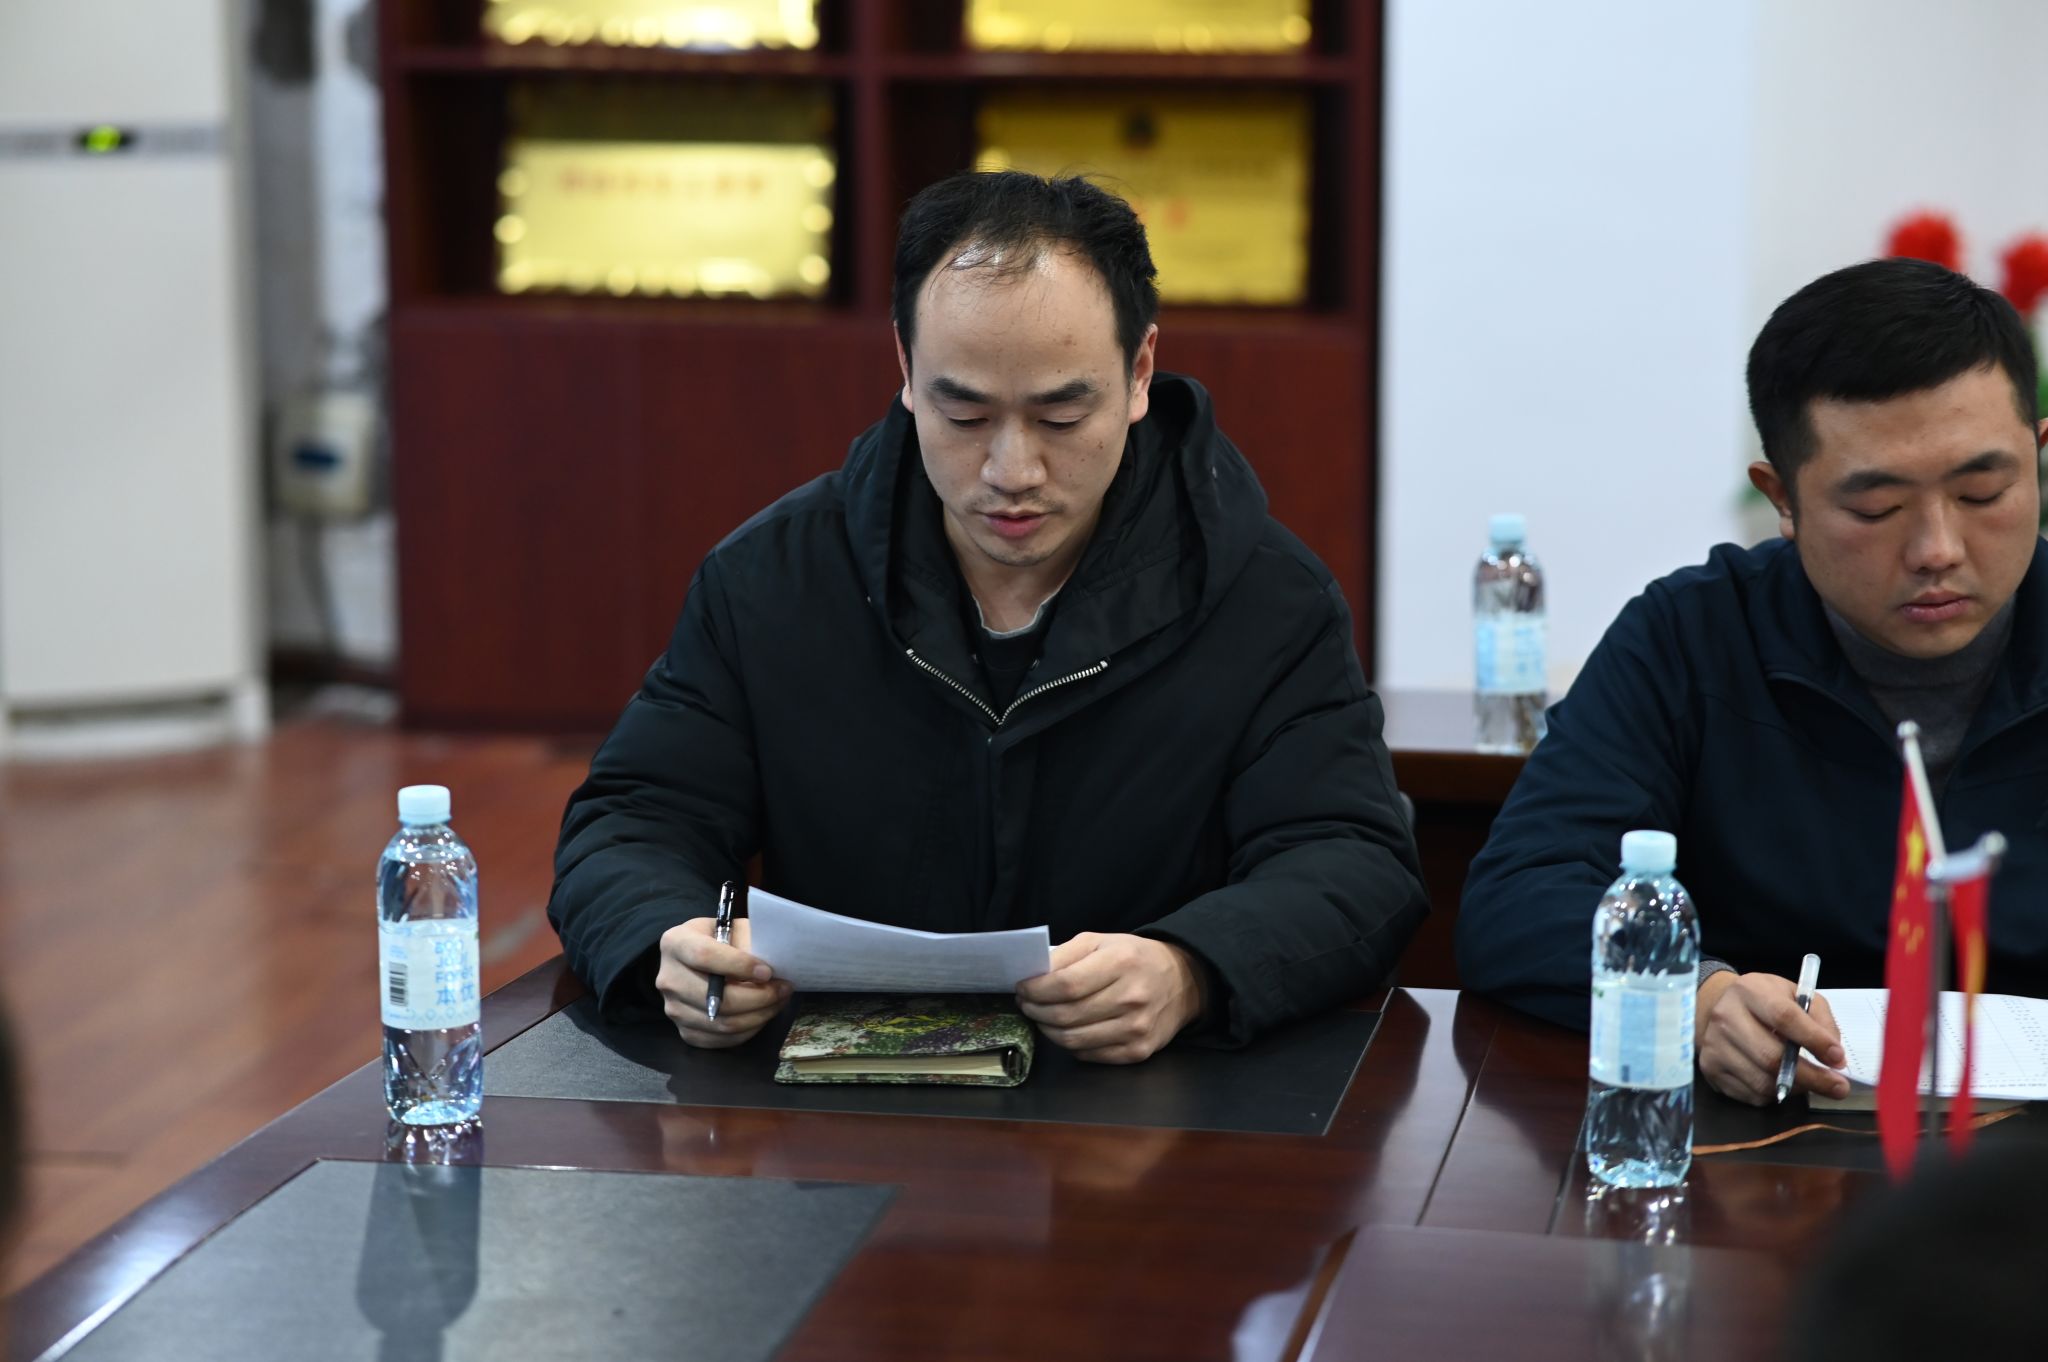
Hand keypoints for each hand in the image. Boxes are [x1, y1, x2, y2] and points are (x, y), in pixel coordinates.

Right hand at [654, 916, 790, 1048]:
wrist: (694, 961)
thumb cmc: (719, 940)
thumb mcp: (732, 928)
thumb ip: (748, 942)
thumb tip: (774, 966)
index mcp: (675, 943)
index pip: (704, 956)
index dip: (739, 965)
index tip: (768, 971)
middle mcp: (668, 978)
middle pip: (716, 999)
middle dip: (759, 997)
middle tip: (784, 988)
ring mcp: (673, 1009)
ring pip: (722, 1023)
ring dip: (759, 1015)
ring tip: (779, 1001)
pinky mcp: (685, 1031)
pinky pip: (721, 1039)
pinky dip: (748, 1030)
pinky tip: (762, 1015)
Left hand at [1015, 933, 1206, 1063]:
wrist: (1182, 981)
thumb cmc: (1135, 958)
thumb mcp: (1101, 942)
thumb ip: (1066, 954)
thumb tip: (1032, 974)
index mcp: (1121, 962)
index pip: (1066, 985)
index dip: (1036, 990)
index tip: (1023, 988)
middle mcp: (1132, 997)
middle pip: (1066, 1014)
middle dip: (1036, 1010)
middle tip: (1027, 1004)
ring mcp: (1137, 1028)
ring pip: (1073, 1039)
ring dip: (1048, 1030)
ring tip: (1043, 1017)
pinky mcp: (1138, 1051)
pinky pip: (1089, 1055)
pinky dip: (1071, 1045)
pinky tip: (1068, 1030)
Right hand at [1696, 970, 1847, 1105]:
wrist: (1722, 1009)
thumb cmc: (1767, 1003)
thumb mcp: (1797, 996)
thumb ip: (1820, 1019)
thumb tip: (1834, 1057)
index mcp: (1750, 991)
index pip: (1784, 1017)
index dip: (1814, 1040)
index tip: (1839, 1059)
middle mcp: (1726, 1016)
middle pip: (1771, 1056)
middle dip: (1811, 1077)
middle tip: (1838, 1087)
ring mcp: (1715, 1045)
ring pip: (1762, 1081)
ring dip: (1794, 1087)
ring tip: (1809, 1082)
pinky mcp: (1711, 1068)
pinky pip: (1751, 1094)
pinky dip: (1775, 1094)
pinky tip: (1781, 1081)